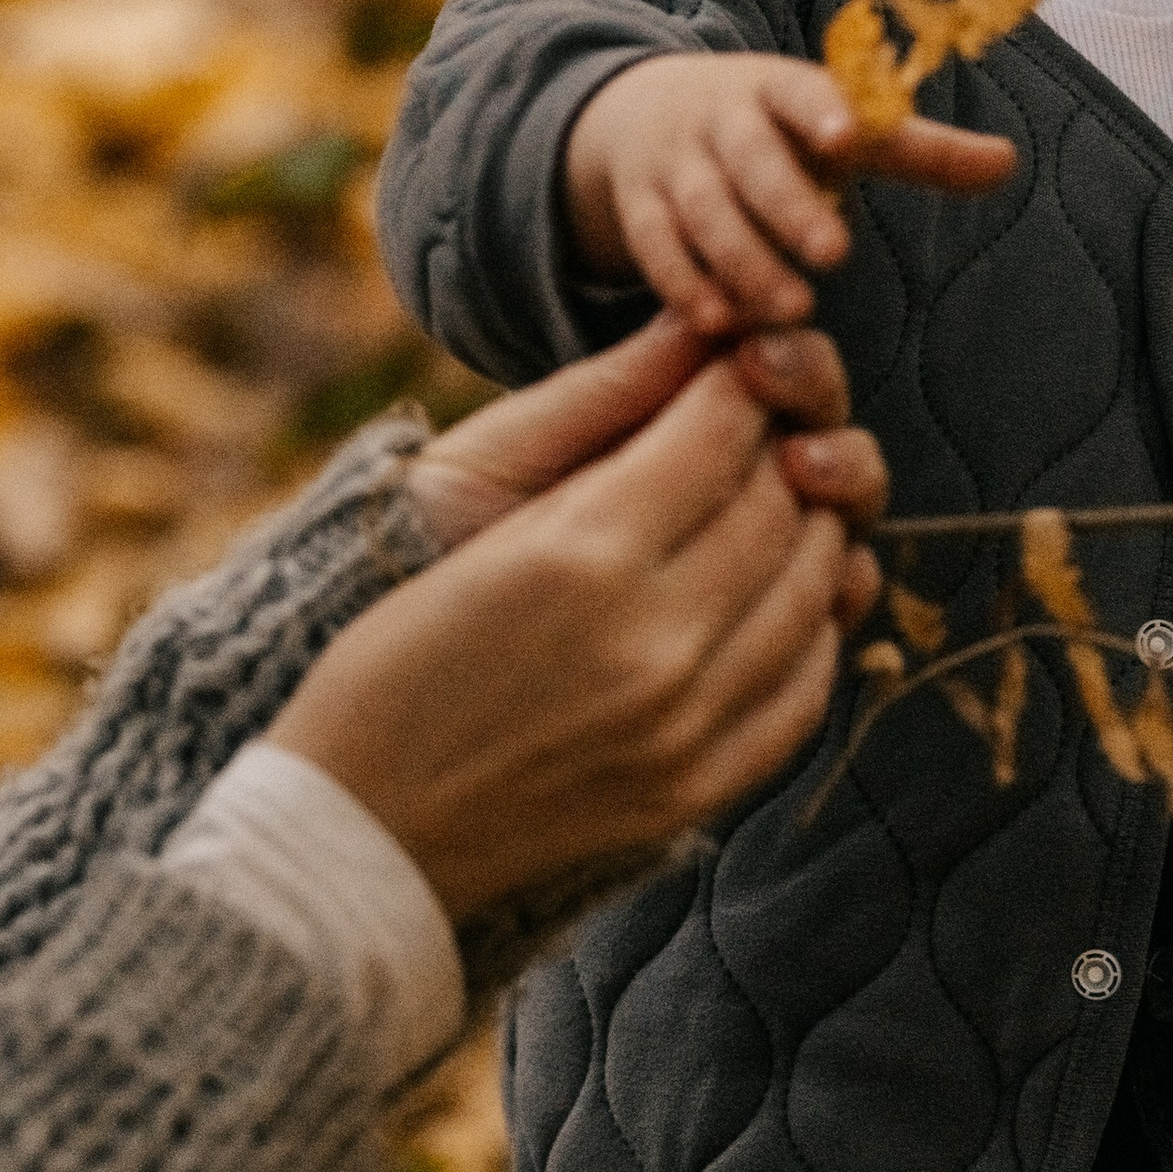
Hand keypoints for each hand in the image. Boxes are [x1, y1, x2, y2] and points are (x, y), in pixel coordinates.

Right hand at [270, 353, 856, 922]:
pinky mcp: (697, 788)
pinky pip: (807, 689)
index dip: (736, 384)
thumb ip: (594, 422)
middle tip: (758, 433)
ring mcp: (686, 725)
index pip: (722, 429)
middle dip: (780, 450)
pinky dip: (813, 630)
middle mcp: (653, 640)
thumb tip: (695, 342)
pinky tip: (782, 602)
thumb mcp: (472, 511)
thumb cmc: (390, 649)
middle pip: (781, 505)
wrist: (358, 829)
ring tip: (774, 507)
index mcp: (583, 551)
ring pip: (813, 591)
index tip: (727, 371)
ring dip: (809, 533)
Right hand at [564, 53, 1014, 333]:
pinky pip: (654, 245)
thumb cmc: (776, 130)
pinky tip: (718, 322)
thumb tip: (1009, 163)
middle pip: (749, 160)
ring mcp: (673, 164)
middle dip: (787, 205)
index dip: (822, 113)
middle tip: (834, 254)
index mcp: (778, 89)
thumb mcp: (841, 128)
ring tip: (789, 310)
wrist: (645, 114)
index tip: (850, 138)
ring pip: (701, 210)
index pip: (800, 92)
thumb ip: (920, 151)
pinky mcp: (638, 207)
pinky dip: (682, 282)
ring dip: (742, 261)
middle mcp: (720, 121)